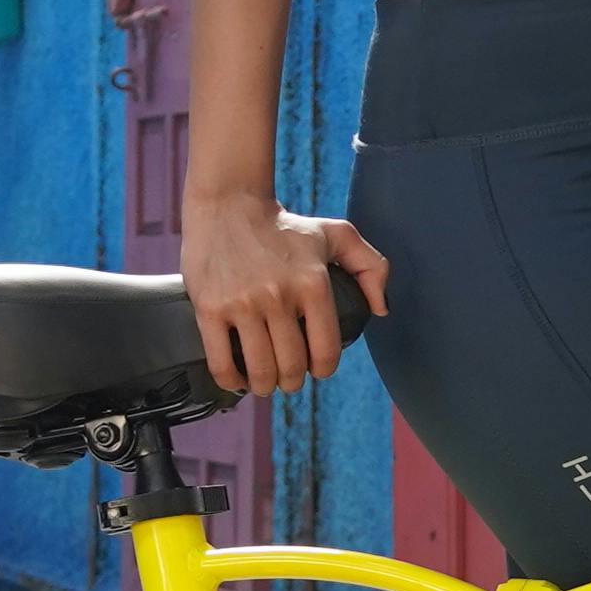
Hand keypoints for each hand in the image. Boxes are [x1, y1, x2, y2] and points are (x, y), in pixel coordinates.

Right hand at [181, 192, 393, 396]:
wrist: (228, 204)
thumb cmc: (283, 225)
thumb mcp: (336, 235)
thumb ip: (371, 266)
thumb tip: (380, 309)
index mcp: (313, 283)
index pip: (325, 350)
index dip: (322, 370)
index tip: (315, 369)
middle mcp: (279, 295)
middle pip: (291, 366)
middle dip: (291, 382)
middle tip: (287, 377)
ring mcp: (242, 303)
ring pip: (259, 370)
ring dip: (264, 386)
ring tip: (264, 382)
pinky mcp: (210, 308)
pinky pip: (221, 362)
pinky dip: (231, 381)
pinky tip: (237, 379)